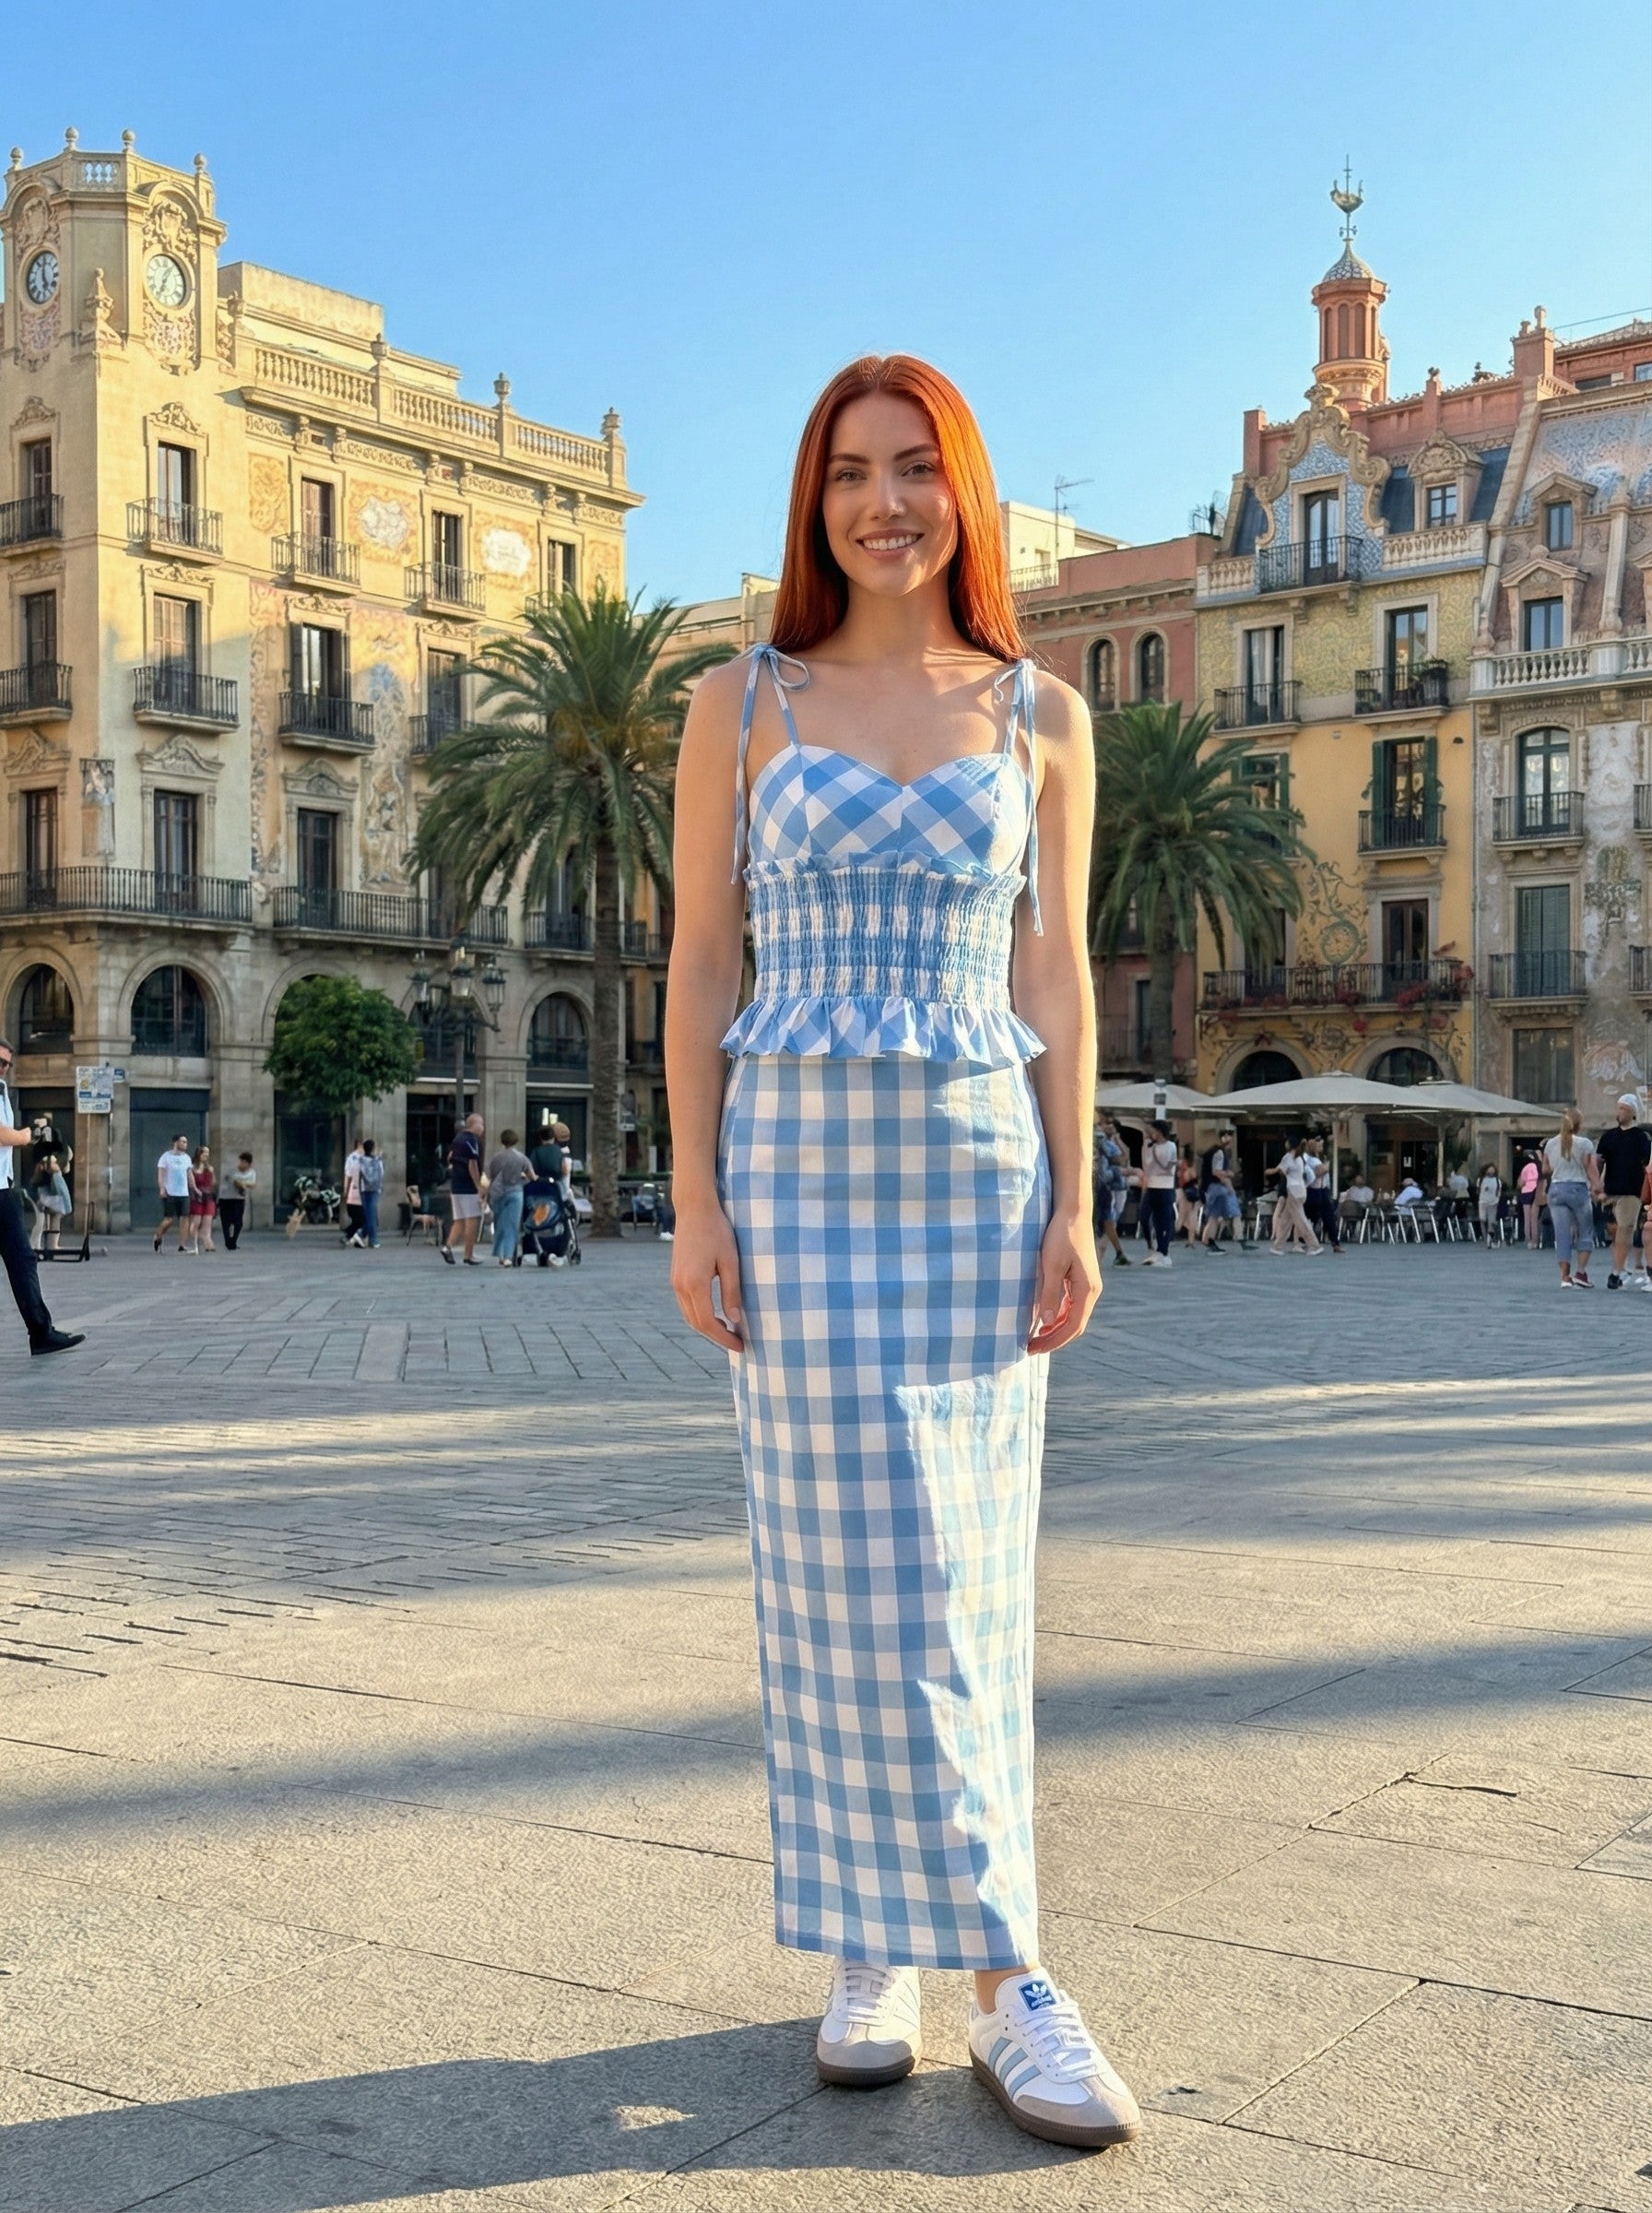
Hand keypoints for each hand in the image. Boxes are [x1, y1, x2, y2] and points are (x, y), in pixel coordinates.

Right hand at [670, 1200, 744, 1353]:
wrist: (695, 1209)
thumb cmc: (717, 1231)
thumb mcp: (731, 1261)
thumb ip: (732, 1292)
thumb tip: (735, 1320)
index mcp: (694, 1283)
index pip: (707, 1323)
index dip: (723, 1338)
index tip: (740, 1345)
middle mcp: (680, 1286)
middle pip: (696, 1323)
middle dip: (716, 1336)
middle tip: (737, 1342)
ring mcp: (674, 1281)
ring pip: (689, 1315)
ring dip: (707, 1327)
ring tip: (728, 1331)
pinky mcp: (675, 1276)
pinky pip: (686, 1304)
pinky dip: (700, 1314)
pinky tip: (715, 1314)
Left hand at [1028, 1213, 1100, 1354]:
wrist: (1073, 1211)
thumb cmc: (1061, 1235)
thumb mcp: (1051, 1264)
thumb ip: (1050, 1294)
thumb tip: (1046, 1322)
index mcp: (1087, 1290)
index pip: (1072, 1326)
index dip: (1053, 1341)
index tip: (1032, 1348)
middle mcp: (1091, 1291)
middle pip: (1075, 1325)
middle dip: (1054, 1340)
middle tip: (1030, 1348)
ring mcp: (1087, 1285)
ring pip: (1073, 1317)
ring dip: (1056, 1330)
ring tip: (1034, 1337)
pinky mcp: (1081, 1279)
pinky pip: (1071, 1305)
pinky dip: (1058, 1316)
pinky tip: (1043, 1319)